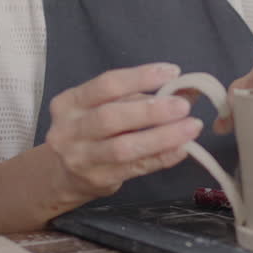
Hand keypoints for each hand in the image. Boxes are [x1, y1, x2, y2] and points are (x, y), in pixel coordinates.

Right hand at [44, 63, 202, 201]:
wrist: (61, 176)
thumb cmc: (90, 131)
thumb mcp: (103, 107)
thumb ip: (138, 96)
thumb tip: (185, 89)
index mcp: (70, 103)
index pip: (106, 85)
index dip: (140, 77)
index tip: (172, 73)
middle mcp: (70, 130)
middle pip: (111, 117)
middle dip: (150, 110)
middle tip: (183, 106)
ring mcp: (82, 158)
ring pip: (123, 147)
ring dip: (161, 136)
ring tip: (191, 128)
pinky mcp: (98, 180)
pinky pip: (135, 168)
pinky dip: (161, 157)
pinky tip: (182, 149)